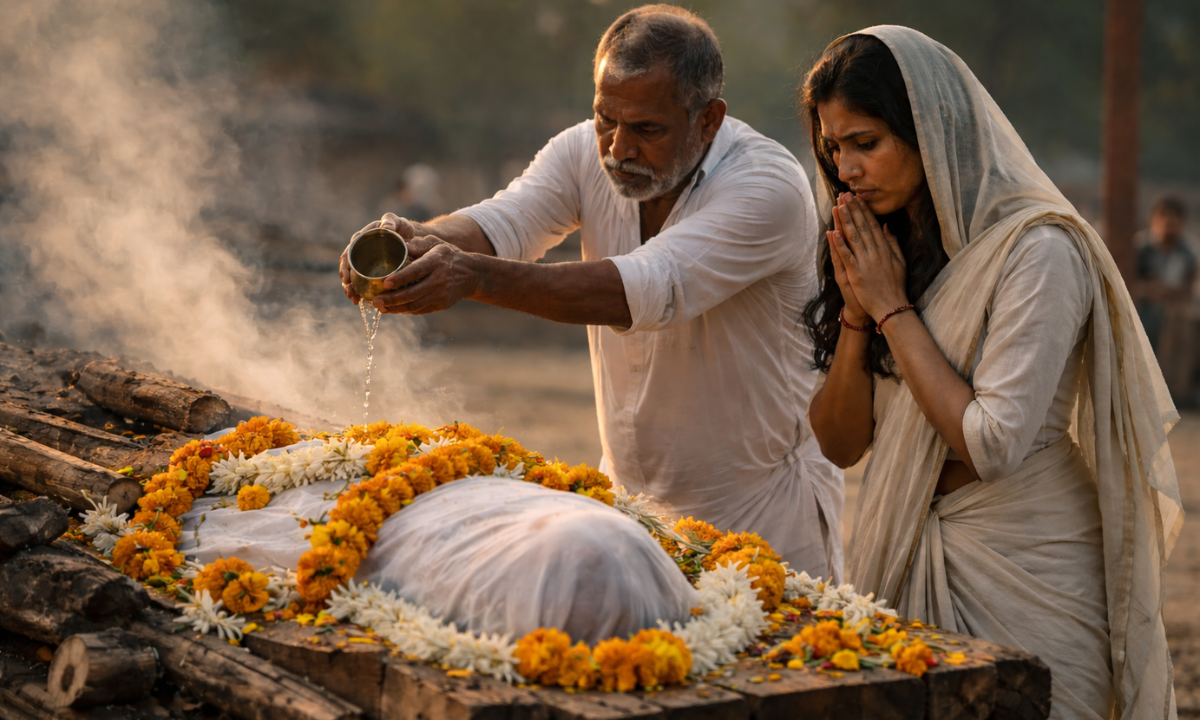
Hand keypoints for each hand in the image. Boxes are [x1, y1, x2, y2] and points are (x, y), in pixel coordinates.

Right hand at [340, 214, 418, 304]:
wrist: (413, 239)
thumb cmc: (403, 229)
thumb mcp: (398, 223)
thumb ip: (391, 222)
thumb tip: (386, 227)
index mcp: (363, 239)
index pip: (349, 252)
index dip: (345, 265)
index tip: (346, 277)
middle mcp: (361, 251)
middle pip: (349, 267)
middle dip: (346, 280)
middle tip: (350, 291)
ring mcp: (366, 261)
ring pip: (354, 276)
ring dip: (351, 288)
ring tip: (354, 299)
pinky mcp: (372, 271)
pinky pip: (363, 281)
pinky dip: (361, 291)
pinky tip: (361, 300)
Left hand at [369, 235, 480, 314]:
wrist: (472, 274)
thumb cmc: (448, 255)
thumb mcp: (436, 244)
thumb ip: (419, 244)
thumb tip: (401, 245)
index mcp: (436, 261)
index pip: (416, 271)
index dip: (400, 278)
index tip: (385, 283)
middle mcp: (439, 279)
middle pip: (413, 293)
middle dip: (392, 299)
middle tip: (375, 300)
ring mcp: (441, 294)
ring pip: (415, 305)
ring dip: (396, 308)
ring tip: (380, 307)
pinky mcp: (441, 304)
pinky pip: (420, 310)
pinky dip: (405, 311)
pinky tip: (392, 309)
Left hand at [830, 193, 908, 321]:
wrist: (891, 307)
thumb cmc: (895, 286)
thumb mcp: (899, 261)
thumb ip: (893, 243)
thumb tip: (886, 227)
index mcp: (885, 249)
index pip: (872, 225)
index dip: (864, 210)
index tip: (858, 198)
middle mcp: (875, 253)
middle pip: (862, 227)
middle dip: (853, 209)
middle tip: (845, 194)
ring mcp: (865, 263)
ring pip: (854, 237)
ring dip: (845, 220)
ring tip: (839, 206)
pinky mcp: (856, 274)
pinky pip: (847, 256)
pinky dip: (840, 244)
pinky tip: (833, 232)